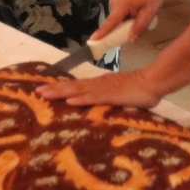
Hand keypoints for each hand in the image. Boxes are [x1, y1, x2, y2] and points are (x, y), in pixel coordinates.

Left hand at [37, 69, 163, 107]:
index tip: (44, 89)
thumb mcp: (121, 97)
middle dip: (54, 89)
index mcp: (100, 84)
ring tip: (45, 94)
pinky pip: (93, 98)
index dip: (60, 87)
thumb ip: (110, 100)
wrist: (153, 82)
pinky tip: (69, 101)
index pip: (77, 86)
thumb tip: (101, 106)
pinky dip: (81, 99)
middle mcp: (98, 84)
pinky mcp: (111, 95)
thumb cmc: (140, 91)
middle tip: (36, 91)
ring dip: (60, 92)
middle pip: (72, 87)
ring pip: (78, 90)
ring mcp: (104, 89)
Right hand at [92, 0, 162, 41]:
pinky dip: (124, 18)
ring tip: (139, 17)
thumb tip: (131, 39)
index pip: (110, 22)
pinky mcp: (116, 0)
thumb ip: (140, 25)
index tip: (92, 40)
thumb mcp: (150, 11)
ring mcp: (114, 0)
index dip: (102, 32)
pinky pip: (118, 14)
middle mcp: (114, 2)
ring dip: (125, 23)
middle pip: (113, 22)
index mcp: (122, 5)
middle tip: (134, 33)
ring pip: (116, 19)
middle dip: (120, 30)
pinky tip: (136, 13)